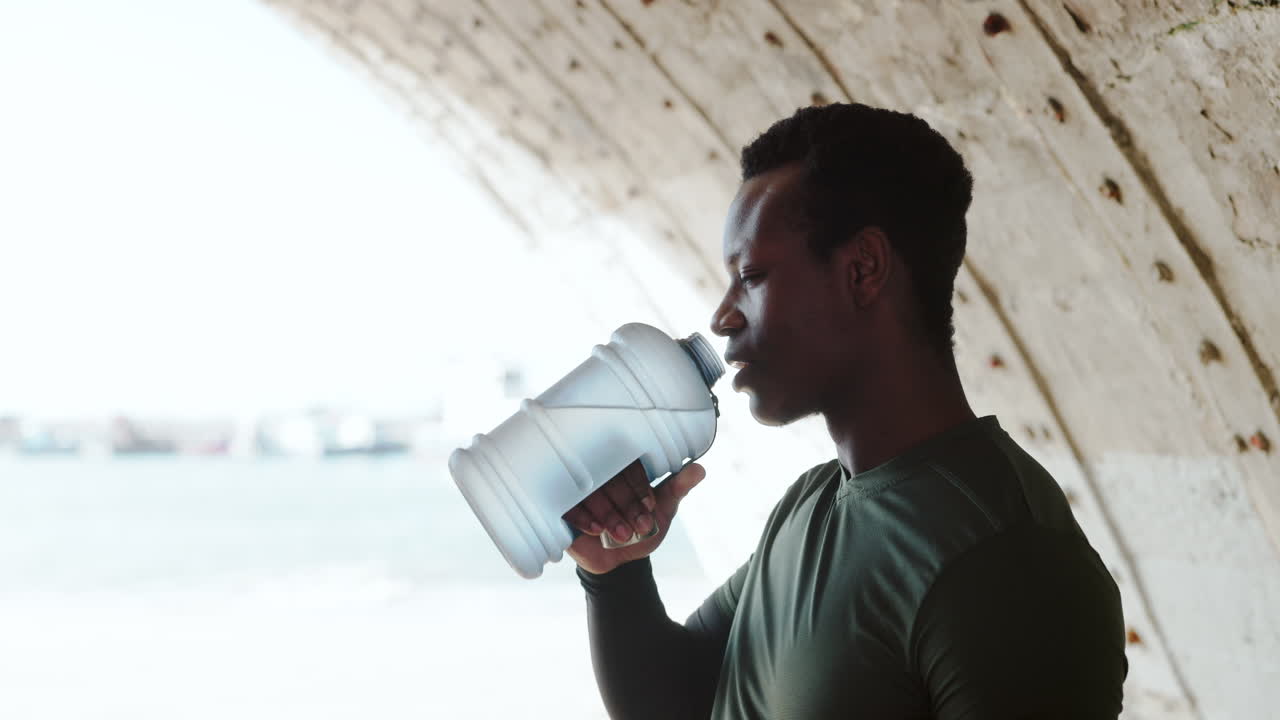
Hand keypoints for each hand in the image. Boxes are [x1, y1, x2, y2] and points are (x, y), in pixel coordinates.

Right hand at [563, 459, 706, 574]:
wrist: (619, 561)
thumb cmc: (640, 527)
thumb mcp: (662, 509)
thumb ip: (677, 488)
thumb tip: (699, 469)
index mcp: (621, 466)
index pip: (629, 464)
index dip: (640, 486)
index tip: (651, 507)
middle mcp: (598, 472)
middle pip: (608, 477)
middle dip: (627, 503)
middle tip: (641, 526)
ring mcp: (578, 489)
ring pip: (589, 491)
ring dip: (609, 513)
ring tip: (624, 535)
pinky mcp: (563, 507)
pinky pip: (568, 506)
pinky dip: (584, 518)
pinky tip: (597, 530)